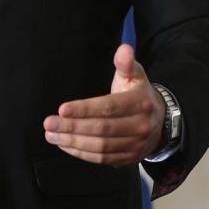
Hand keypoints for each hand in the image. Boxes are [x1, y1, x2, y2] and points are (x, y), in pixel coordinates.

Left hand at [43, 44, 165, 166]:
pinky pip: (102, 159)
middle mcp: (140, 126)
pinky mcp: (128, 159)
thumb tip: (124, 48)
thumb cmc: (138, 93)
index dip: (85, 109)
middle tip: (49, 123)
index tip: (62, 109)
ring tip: (51, 135)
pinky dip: (82, 154)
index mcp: (140, 103)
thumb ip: (126, 62)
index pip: (109, 107)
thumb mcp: (135, 74)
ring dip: (73, 142)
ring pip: (100, 147)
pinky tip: (65, 145)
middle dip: (72, 127)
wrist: (160, 121)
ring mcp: (135, 146)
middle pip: (102, 129)